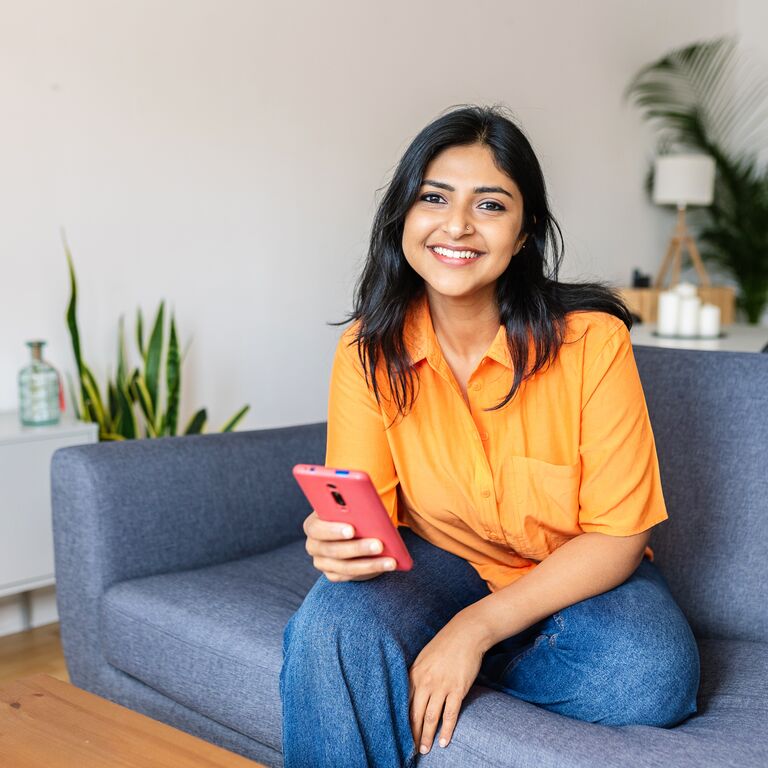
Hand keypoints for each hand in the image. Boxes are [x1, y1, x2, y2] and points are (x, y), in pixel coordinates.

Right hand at [303, 510, 396, 581]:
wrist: (352, 530)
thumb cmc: (351, 514)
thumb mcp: (350, 508)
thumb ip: (354, 506)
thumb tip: (369, 508)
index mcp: (313, 524)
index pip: (317, 528)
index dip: (334, 530)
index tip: (352, 530)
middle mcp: (313, 545)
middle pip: (333, 550)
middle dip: (358, 548)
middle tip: (379, 545)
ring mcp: (321, 562)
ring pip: (344, 566)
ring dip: (370, 563)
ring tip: (390, 560)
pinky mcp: (332, 574)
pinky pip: (350, 576)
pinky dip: (370, 571)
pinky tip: (386, 565)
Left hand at [408, 611, 486, 754]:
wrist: (466, 633)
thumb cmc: (445, 644)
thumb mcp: (424, 657)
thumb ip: (417, 675)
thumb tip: (411, 692)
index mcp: (415, 673)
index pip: (404, 703)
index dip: (402, 721)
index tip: (400, 734)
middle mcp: (426, 681)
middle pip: (416, 714)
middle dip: (413, 734)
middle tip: (412, 749)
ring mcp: (442, 686)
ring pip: (431, 717)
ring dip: (427, 736)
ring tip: (425, 750)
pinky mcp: (457, 689)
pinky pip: (450, 714)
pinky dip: (447, 730)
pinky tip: (444, 741)